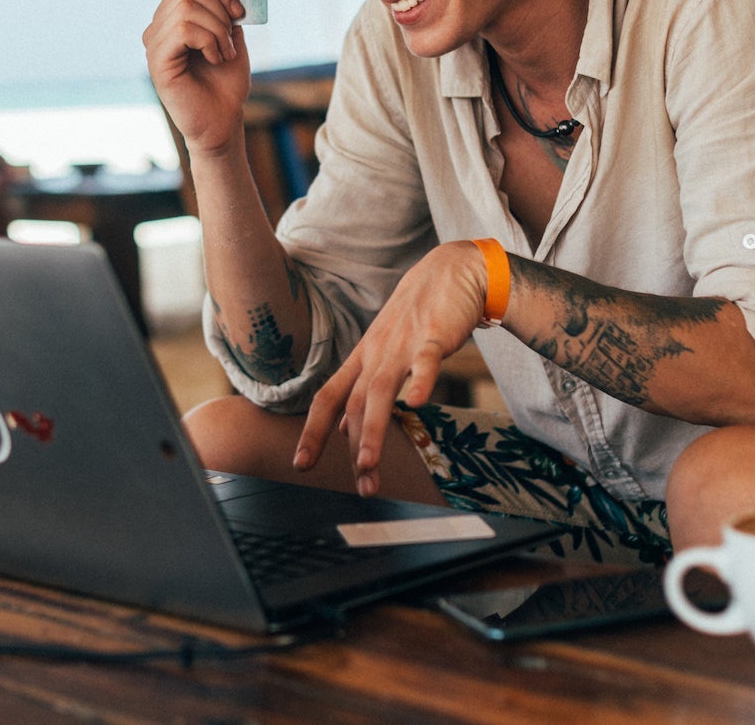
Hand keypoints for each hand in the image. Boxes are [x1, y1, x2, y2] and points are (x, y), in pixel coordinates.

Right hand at [142, 0, 250, 155]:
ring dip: (219, 30)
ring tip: (225, 54)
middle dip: (221, 8)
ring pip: (189, 7)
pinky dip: (210, 41)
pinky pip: (184, 30)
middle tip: (230, 40)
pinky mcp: (157, 61)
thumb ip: (223, 8)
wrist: (222, 121)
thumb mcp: (231, 36)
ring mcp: (154, 43)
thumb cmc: (226, 84)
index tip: (238, 12)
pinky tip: (216, 59)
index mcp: (173, 16)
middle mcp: (158, 26)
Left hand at [294, 241, 488, 495]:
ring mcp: (403, 343)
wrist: (454, 269)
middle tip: (359, 486)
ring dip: (371, 429)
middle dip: (350, 446)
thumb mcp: (387, 350)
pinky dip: (421, 381)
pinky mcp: (434, 335)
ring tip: (367, 463)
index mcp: (364, 357)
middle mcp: (377, 352)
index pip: (329, 397)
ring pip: (381, 389)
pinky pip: (425, 361)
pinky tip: (418, 402)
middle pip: (353, 401)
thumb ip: (367, 386)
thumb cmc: (421, 314)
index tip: (300, 464)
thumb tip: (346, 425)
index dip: (313, 431)